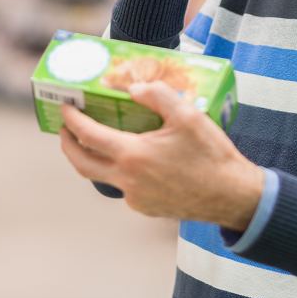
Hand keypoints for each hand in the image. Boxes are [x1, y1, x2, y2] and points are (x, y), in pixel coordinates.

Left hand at [59, 80, 262, 231]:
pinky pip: (125, 187)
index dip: (72, 119)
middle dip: (67, 145)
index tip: (65, 107)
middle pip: (82, 164)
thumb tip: (133, 89)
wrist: (231, 196)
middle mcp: (127, 180)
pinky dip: (121, 171)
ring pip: (103, 177)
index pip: (88, 135)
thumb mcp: (188, 115)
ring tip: (99, 141)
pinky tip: (136, 159)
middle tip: (64, 129)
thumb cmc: (211, 155)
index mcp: (132, 155)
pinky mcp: (146, 208)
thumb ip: (157, 95)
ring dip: (95, 159)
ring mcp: (135, 198)